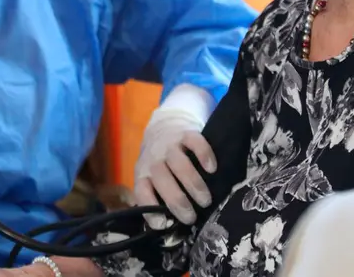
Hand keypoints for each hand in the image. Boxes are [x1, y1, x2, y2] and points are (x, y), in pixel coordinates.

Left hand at [134, 110, 215, 226]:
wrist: (164, 127)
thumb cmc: (160, 163)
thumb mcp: (152, 179)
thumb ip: (157, 197)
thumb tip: (168, 226)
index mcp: (142, 173)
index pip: (141, 191)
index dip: (150, 209)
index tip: (164, 225)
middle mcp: (153, 159)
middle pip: (162, 180)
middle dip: (178, 201)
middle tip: (192, 217)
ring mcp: (169, 145)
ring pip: (179, 163)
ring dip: (194, 184)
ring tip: (206, 200)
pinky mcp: (185, 134)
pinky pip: (194, 142)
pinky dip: (204, 155)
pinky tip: (212, 169)